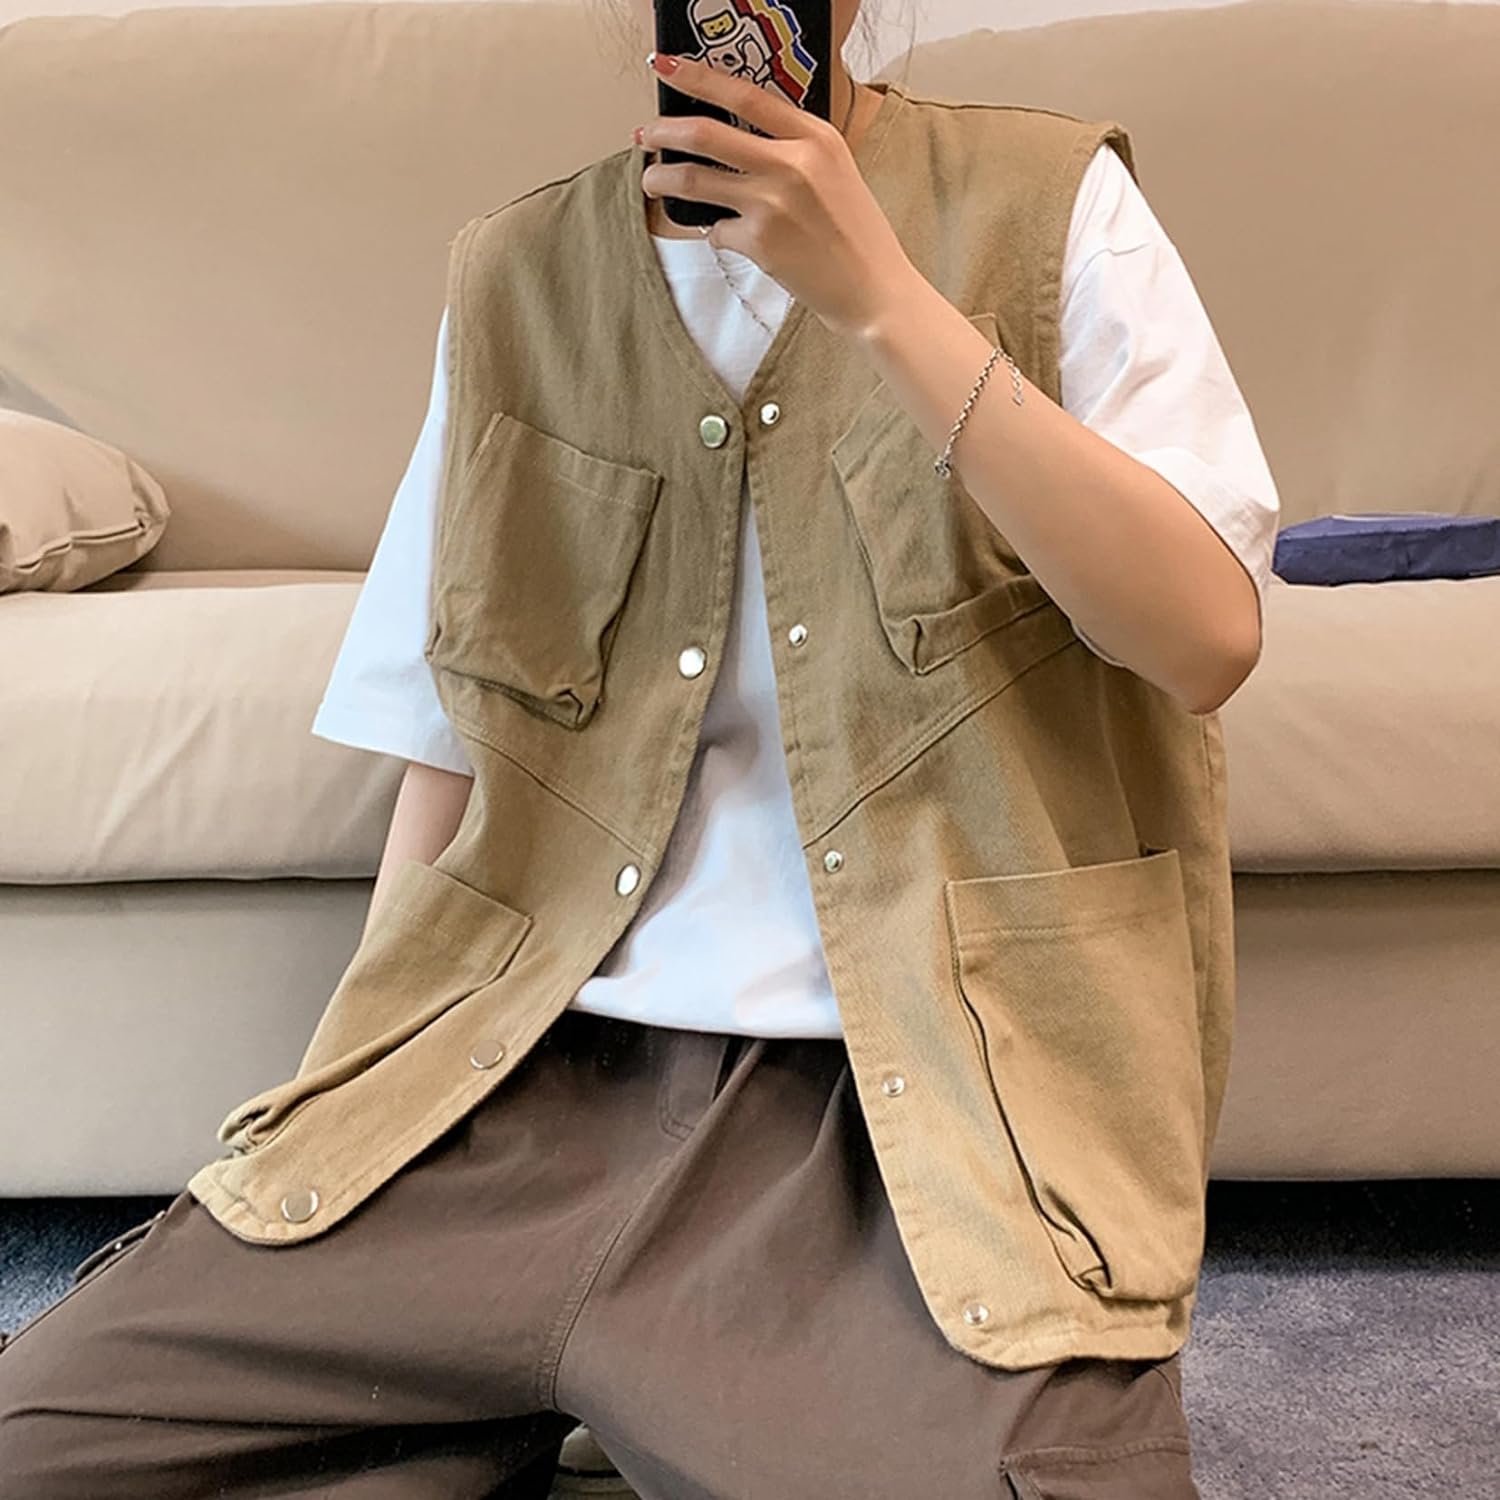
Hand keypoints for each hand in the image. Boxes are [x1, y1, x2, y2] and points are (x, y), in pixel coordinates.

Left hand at [638, 52, 917, 340]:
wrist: (872, 289)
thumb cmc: (855, 232)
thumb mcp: (835, 170)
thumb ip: (794, 146)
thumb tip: (736, 134)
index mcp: (815, 137)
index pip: (745, 94)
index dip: (698, 78)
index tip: (666, 68)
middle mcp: (791, 163)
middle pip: (705, 133)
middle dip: (664, 130)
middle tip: (645, 134)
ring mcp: (771, 203)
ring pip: (693, 180)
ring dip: (662, 179)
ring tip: (652, 182)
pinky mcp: (758, 242)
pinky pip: (714, 229)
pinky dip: (713, 231)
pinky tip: (727, 234)